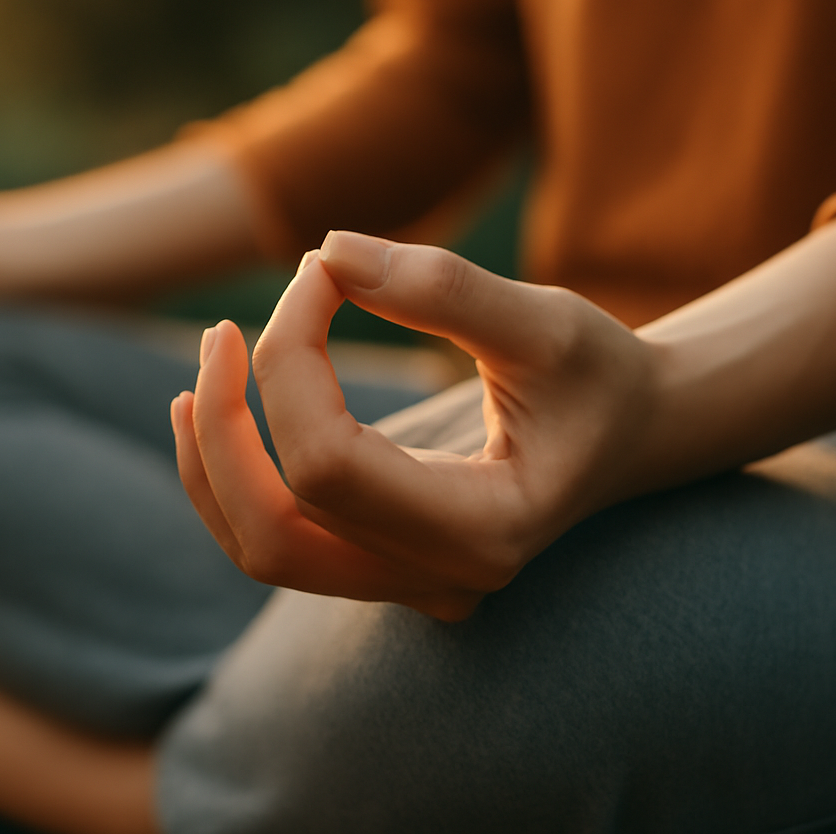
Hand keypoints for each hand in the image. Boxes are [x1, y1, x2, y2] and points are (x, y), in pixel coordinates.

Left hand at [171, 230, 659, 621]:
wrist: (632, 431)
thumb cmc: (598, 374)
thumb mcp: (547, 321)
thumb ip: (444, 288)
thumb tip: (327, 252)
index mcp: (485, 532)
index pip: (329, 464)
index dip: (296, 360)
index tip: (321, 271)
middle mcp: (440, 580)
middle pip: (276, 528)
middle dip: (231, 426)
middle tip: (222, 332)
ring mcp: (406, 584)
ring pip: (260, 548)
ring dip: (214, 462)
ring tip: (203, 372)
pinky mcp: (381, 562)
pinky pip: (276, 537)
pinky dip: (232, 479)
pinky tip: (217, 412)